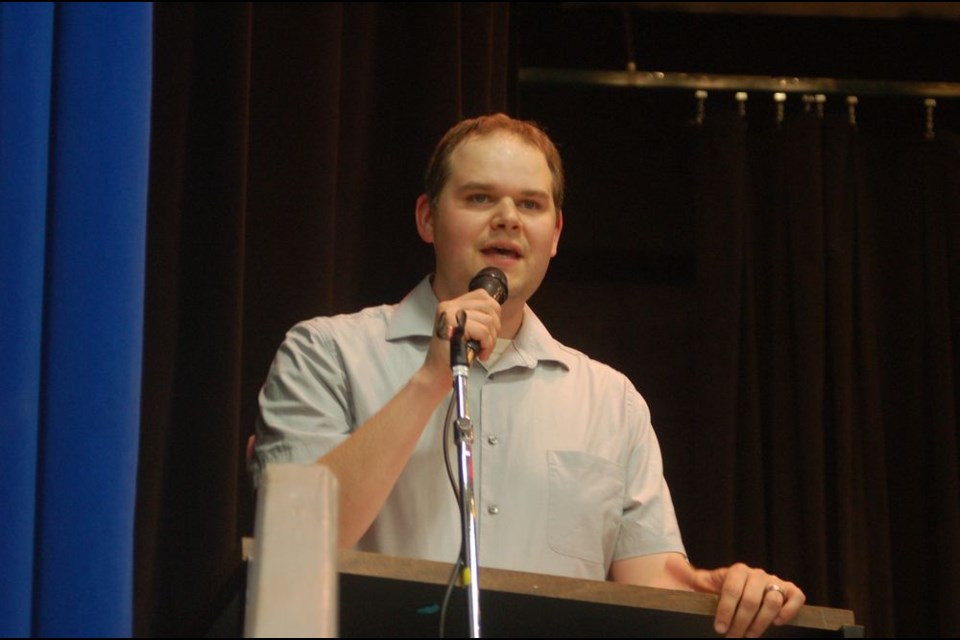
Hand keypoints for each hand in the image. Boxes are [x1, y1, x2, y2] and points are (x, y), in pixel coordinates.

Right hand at [423, 288, 502, 379]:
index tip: (490, 328)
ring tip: (483, 349)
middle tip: (488, 341)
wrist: (437, 371)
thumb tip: (496, 312)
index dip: (494, 312)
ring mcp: (450, 314)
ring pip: (488, 320)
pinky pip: (483, 331)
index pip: (482, 295)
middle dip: (495, 326)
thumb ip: (476, 316)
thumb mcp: (465, 329)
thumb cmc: (454, 353)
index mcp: (452, 304)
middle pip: (489, 306)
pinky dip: (487, 344)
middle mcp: (449, 306)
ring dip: (491, 339)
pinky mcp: (453, 326)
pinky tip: (481, 353)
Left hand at [675, 559, 804, 636]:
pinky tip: (777, 624)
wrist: (737, 590)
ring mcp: (774, 582)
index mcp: (736, 570)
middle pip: (751, 600)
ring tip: (749, 636)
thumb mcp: (701, 583)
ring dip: (761, 622)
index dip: (725, 611)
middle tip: (733, 638)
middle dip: (741, 623)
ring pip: (772, 601)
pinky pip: (796, 597)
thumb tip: (670, 565)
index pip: (731, 590)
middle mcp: (756, 574)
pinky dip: (789, 610)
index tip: (719, 629)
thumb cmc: (718, 590)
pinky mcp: (789, 590)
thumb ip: (687, 576)